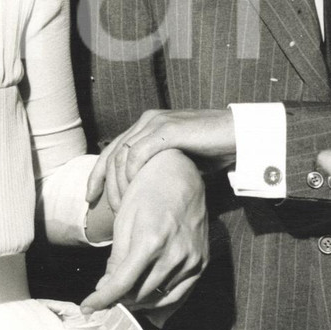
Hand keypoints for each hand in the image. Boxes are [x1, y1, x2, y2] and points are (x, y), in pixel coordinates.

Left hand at [81, 149, 207, 314]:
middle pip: (139, 295)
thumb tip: (105, 287)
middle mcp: (174, 254)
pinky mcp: (201, 262)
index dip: (101, 299)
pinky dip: (160, 301)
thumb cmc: (148, 192)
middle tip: (105, 294)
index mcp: (150, 241)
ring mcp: (191, 260)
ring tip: (123, 294)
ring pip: (158, 299)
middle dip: (118, 299)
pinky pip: (179, 295)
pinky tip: (145, 299)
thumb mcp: (124, 220)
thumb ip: (117, 258)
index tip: (87, 307)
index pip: (122, 284)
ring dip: (137, 301)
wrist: (182, 176)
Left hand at [86, 109, 235, 213]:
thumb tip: (144, 195)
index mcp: (147, 126)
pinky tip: (135, 190)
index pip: (113, 151)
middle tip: (105, 208)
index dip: (98, 175)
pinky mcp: (168, 130)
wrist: (239, 135)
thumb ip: (159, 169)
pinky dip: (132, 173)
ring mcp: (157, 123)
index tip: (90, 197)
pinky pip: (138, 153)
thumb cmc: (213, 150)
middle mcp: (147, 121)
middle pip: (112, 153)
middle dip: (103, 183)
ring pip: (122, 155)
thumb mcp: (179, 160)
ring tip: (122, 206)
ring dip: (118, 183)